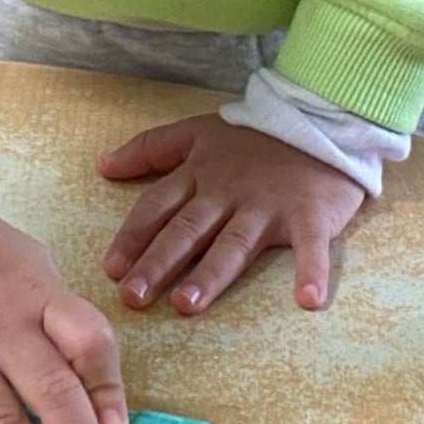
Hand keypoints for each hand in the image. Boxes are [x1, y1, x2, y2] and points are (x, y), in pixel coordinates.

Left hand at [98, 115, 365, 315]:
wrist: (321, 118)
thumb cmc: (256, 136)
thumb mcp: (198, 132)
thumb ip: (150, 148)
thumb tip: (102, 166)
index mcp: (201, 173)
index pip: (159, 205)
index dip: (133, 236)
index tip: (111, 269)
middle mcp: (228, 191)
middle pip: (188, 229)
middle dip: (158, 262)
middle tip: (133, 296)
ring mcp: (268, 204)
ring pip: (234, 242)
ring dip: (211, 274)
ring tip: (187, 305)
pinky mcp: (310, 214)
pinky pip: (310, 246)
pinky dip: (312, 271)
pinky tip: (307, 300)